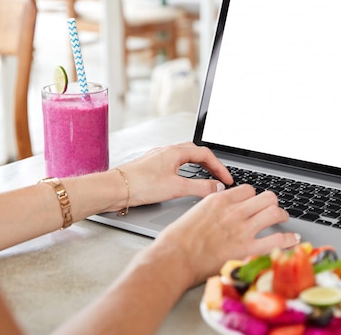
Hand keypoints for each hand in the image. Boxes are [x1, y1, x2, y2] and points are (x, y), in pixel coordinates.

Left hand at [116, 143, 232, 207]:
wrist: (114, 189)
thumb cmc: (140, 185)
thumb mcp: (176, 188)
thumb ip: (200, 188)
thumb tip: (217, 187)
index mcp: (175, 151)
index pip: (206, 154)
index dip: (220, 167)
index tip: (227, 180)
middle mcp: (167, 151)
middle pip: (196, 152)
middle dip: (211, 164)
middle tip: (220, 177)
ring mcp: (158, 158)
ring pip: (184, 157)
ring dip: (198, 166)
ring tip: (206, 177)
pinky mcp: (151, 167)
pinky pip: (174, 164)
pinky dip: (186, 170)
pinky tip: (183, 180)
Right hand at [154, 184, 300, 286]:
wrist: (174, 258)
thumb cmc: (176, 240)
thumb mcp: (193, 213)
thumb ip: (211, 209)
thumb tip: (217, 213)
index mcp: (220, 200)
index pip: (248, 189)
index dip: (253, 196)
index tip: (254, 203)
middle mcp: (234, 211)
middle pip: (266, 197)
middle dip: (272, 202)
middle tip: (273, 209)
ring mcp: (243, 229)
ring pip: (274, 212)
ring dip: (282, 215)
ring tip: (283, 220)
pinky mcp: (248, 249)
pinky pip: (277, 240)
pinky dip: (288, 239)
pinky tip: (292, 239)